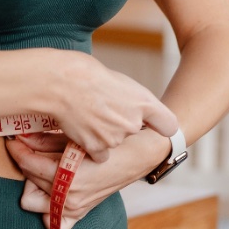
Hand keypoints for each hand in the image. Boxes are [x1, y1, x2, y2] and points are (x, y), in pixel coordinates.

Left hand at [6, 130, 127, 228]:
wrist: (138, 156)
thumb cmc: (111, 143)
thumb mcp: (75, 139)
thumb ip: (44, 141)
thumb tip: (20, 137)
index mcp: (68, 177)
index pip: (29, 164)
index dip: (17, 149)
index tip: (13, 140)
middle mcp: (69, 198)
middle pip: (28, 181)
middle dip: (28, 163)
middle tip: (36, 150)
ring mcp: (74, 209)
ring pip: (31, 201)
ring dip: (34, 184)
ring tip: (46, 169)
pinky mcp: (79, 214)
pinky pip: (53, 225)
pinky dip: (48, 212)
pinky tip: (51, 194)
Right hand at [43, 52, 176, 163]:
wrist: (59, 83)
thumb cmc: (84, 73)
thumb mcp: (118, 80)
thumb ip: (131, 99)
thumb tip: (129, 108)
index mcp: (144, 102)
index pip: (169, 125)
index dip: (160, 125)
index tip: (154, 125)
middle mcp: (134, 123)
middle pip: (133, 132)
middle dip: (121, 125)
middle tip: (103, 109)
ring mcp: (115, 138)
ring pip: (115, 142)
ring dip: (104, 134)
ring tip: (88, 114)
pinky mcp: (97, 148)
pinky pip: (100, 154)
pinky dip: (91, 146)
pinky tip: (82, 130)